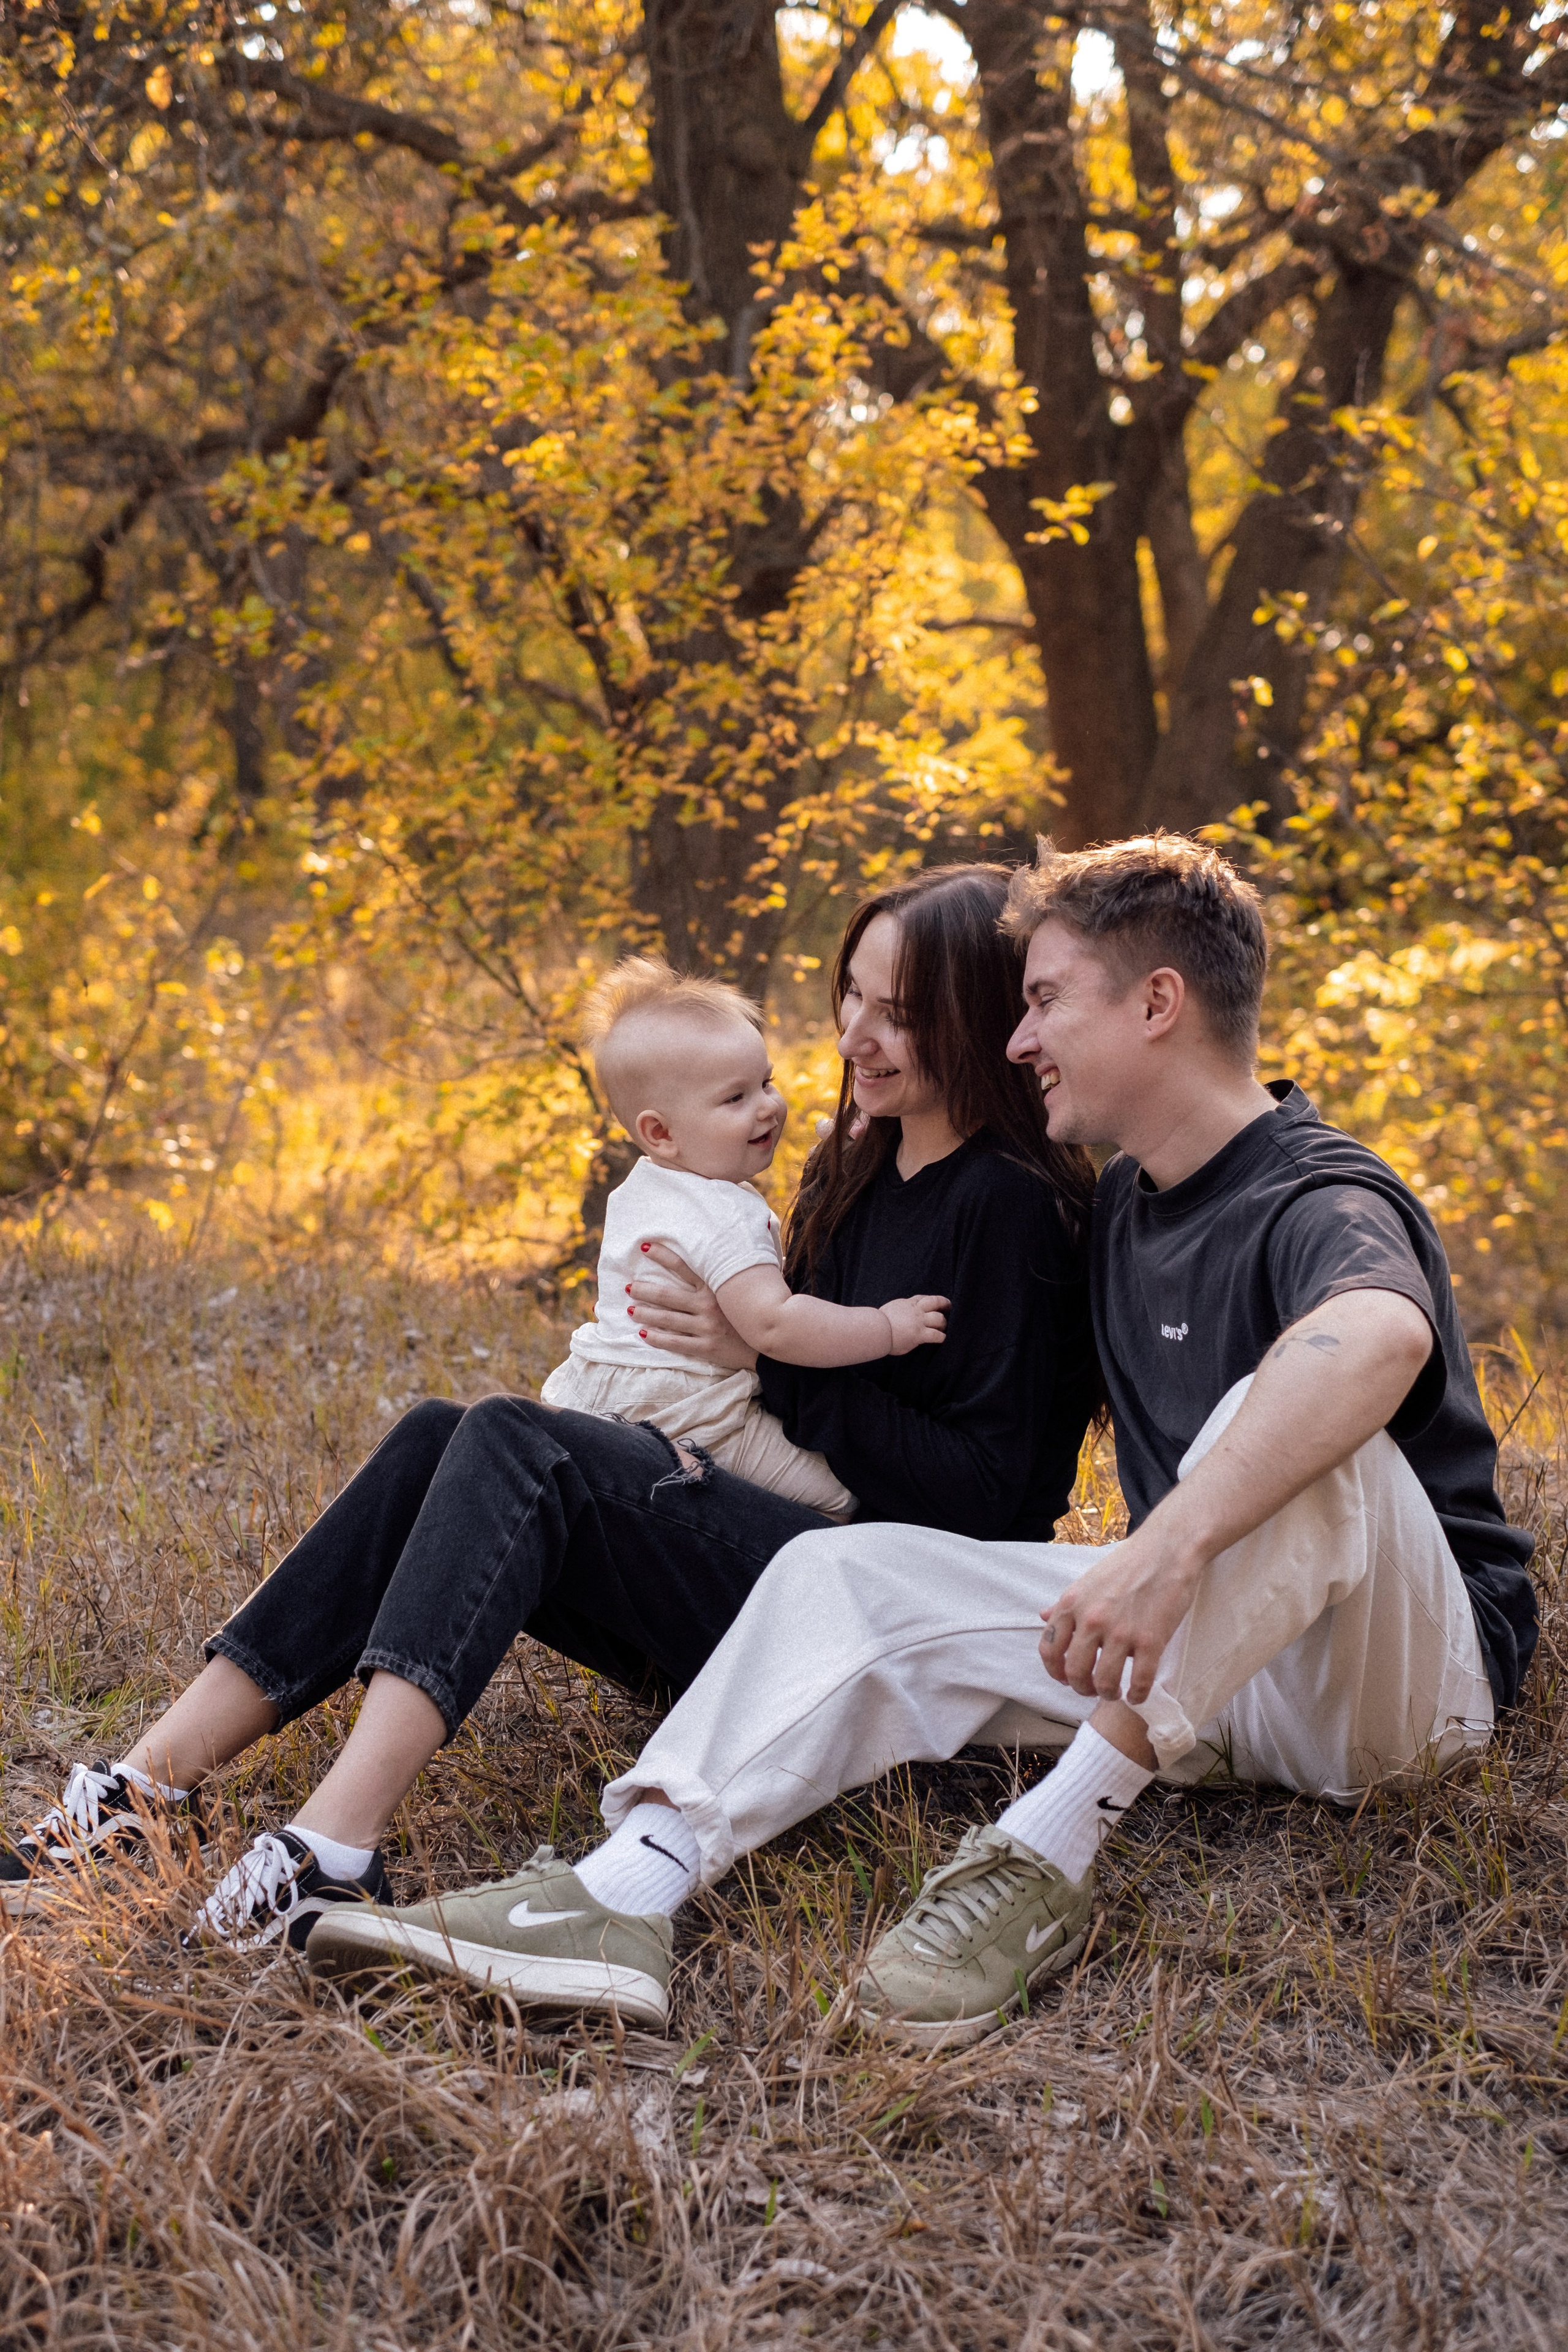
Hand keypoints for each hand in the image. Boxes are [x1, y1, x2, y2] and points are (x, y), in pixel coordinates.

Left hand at [627, 1240, 757, 1370]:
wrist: (774, 1342)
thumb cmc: (760, 1308)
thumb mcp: (749, 1283)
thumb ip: (736, 1266)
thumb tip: (751, 1230)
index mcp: (716, 1287)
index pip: (683, 1266)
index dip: (662, 1255)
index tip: (644, 1247)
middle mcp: (708, 1306)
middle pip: (667, 1295)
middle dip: (644, 1290)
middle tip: (629, 1287)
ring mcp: (706, 1328)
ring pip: (667, 1319)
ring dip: (646, 1313)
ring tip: (631, 1310)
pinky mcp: (706, 1347)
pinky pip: (675, 1343)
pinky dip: (657, 1338)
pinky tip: (644, 1334)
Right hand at [879, 1294, 948, 1354]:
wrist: (875, 1330)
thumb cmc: (877, 1324)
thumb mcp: (890, 1311)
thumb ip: (899, 1313)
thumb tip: (900, 1319)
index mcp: (907, 1304)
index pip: (923, 1298)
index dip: (931, 1300)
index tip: (937, 1303)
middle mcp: (915, 1310)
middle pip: (935, 1303)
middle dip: (944, 1305)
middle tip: (948, 1309)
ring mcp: (918, 1322)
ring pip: (939, 1318)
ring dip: (943, 1323)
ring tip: (943, 1328)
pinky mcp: (919, 1334)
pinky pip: (936, 1335)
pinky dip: (941, 1337)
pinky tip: (942, 1339)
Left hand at [1038, 1523, 1201, 1703]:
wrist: (1167, 1549)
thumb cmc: (1128, 1563)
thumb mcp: (1088, 1580)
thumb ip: (1066, 1604)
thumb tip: (1042, 1616)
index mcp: (1072, 1604)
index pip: (1049, 1650)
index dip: (1054, 1671)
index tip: (1064, 1679)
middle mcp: (1092, 1619)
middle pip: (1074, 1672)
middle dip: (1081, 1687)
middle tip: (1091, 1689)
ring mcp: (1121, 1631)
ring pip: (1105, 1681)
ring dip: (1108, 1694)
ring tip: (1114, 1692)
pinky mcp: (1151, 1640)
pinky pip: (1140, 1681)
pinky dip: (1137, 1695)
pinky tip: (1137, 1695)